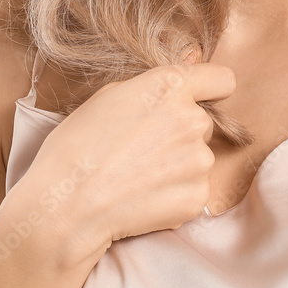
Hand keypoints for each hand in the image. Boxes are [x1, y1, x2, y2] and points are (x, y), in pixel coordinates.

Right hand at [10, 47, 235, 269]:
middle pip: (203, 122)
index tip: (202, 99)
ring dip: (178, 166)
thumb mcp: (108, 97)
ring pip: (198, 158)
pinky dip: (175, 195)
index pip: (222, 79)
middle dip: (181, 133)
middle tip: (143, 149)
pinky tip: (143, 199)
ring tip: (138, 178)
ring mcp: (199, 160)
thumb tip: (177, 87)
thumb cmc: (76, 147)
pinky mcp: (197, 197)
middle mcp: (193, 119)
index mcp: (170, 86)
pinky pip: (194, 190)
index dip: (210, 90)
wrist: (65, 208)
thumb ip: (151, 88)